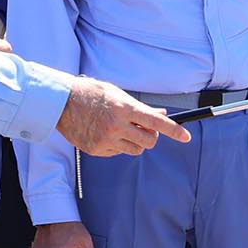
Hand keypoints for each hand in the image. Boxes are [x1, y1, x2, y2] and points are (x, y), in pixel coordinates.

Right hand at [56, 77, 191, 155]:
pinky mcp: (96, 150)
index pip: (157, 122)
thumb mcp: (118, 95)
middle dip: (151, 136)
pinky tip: (106, 133)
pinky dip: (118, 145)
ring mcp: (106, 140)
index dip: (174, 131)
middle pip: (149, 141)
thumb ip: (140, 107)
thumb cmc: (92, 94)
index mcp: (125, 109)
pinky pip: (118, 152)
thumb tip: (162, 114)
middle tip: (144, 128)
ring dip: (135, 142)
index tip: (186, 137)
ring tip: (123, 129)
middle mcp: (117, 126)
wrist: (61, 103)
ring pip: (135, 149)